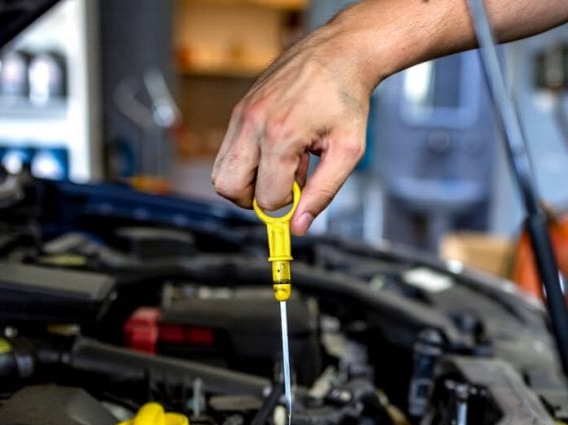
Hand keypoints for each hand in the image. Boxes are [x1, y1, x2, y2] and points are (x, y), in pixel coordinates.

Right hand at [210, 19, 378, 234]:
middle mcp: (253, 123)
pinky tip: (277, 150)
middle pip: (227, 187)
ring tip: (282, 166)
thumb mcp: (347, 152)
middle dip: (254, 199)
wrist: (338, 54)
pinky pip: (228, 151)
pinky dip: (248, 161)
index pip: (266, 197)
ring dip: (249, 180)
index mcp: (281, 136)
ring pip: (220, 172)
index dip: (287, 204)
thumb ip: (322, 193)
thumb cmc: (346, 99)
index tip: (303, 193)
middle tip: (282, 189)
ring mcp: (242, 114)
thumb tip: (299, 227)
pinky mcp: (239, 108)